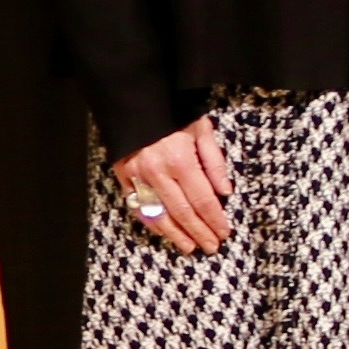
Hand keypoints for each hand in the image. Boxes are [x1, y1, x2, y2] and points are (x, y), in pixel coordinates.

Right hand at [111, 121, 238, 252]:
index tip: (225, 233)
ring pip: (159, 215)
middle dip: (200, 232)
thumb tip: (226, 192)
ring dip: (176, 234)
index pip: (203, 200)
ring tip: (190, 247)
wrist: (135, 101)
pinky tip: (163, 232)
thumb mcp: (201, 129)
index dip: (215, 220)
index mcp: (181, 160)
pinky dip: (151, 223)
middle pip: (183, 212)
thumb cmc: (173, 113)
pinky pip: (137, 207)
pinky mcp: (122, 176)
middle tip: (212, 247)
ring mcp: (137, 177)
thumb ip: (214, 161)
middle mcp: (158, 173)